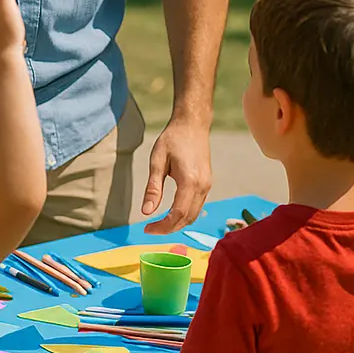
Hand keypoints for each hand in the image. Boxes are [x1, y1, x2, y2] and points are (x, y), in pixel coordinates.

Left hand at [141, 119, 211, 234]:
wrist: (193, 124)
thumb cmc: (173, 138)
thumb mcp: (157, 161)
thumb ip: (153, 188)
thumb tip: (146, 212)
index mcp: (189, 181)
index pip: (177, 215)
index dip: (162, 227)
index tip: (147, 229)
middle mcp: (202, 186)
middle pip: (187, 219)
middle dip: (169, 228)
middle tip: (150, 228)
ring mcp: (207, 185)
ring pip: (194, 215)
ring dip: (177, 223)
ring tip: (159, 223)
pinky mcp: (208, 183)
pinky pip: (197, 206)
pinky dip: (185, 214)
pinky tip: (171, 212)